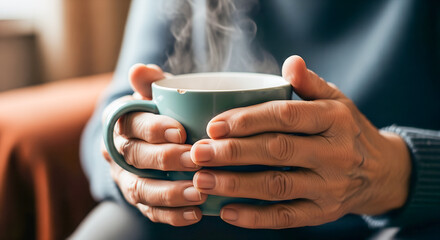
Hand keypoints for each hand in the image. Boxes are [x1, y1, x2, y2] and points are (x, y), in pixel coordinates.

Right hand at [102, 64, 206, 225]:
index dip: (153, 128)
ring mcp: (126, 178)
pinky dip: (172, 215)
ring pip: (141, 189)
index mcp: (120, 122)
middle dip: (167, 160)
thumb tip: (139, 69)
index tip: (180, 131)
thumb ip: (151, 82)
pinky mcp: (139, 200)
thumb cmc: (162, 112)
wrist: (156, 139)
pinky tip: (195, 213)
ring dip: (170, 193)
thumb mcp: (157, 94)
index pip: (132, 124)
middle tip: (196, 161)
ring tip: (198, 193)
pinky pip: (151, 212)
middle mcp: (118, 151)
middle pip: (136, 157)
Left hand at [191, 56, 410, 228]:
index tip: (214, 124)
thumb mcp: (337, 101)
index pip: (286, 116)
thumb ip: (311, 83)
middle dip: (233, 153)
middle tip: (198, 153)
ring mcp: (330, 187)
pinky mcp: (323, 213)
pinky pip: (286, 217)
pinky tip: (226, 212)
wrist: (381, 172)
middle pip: (277, 151)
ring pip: (277, 186)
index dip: (248, 119)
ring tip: (202, 181)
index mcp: (334, 119)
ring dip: (236, 185)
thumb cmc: (347, 130)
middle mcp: (334, 153)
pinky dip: (255, 218)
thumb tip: (291, 61)